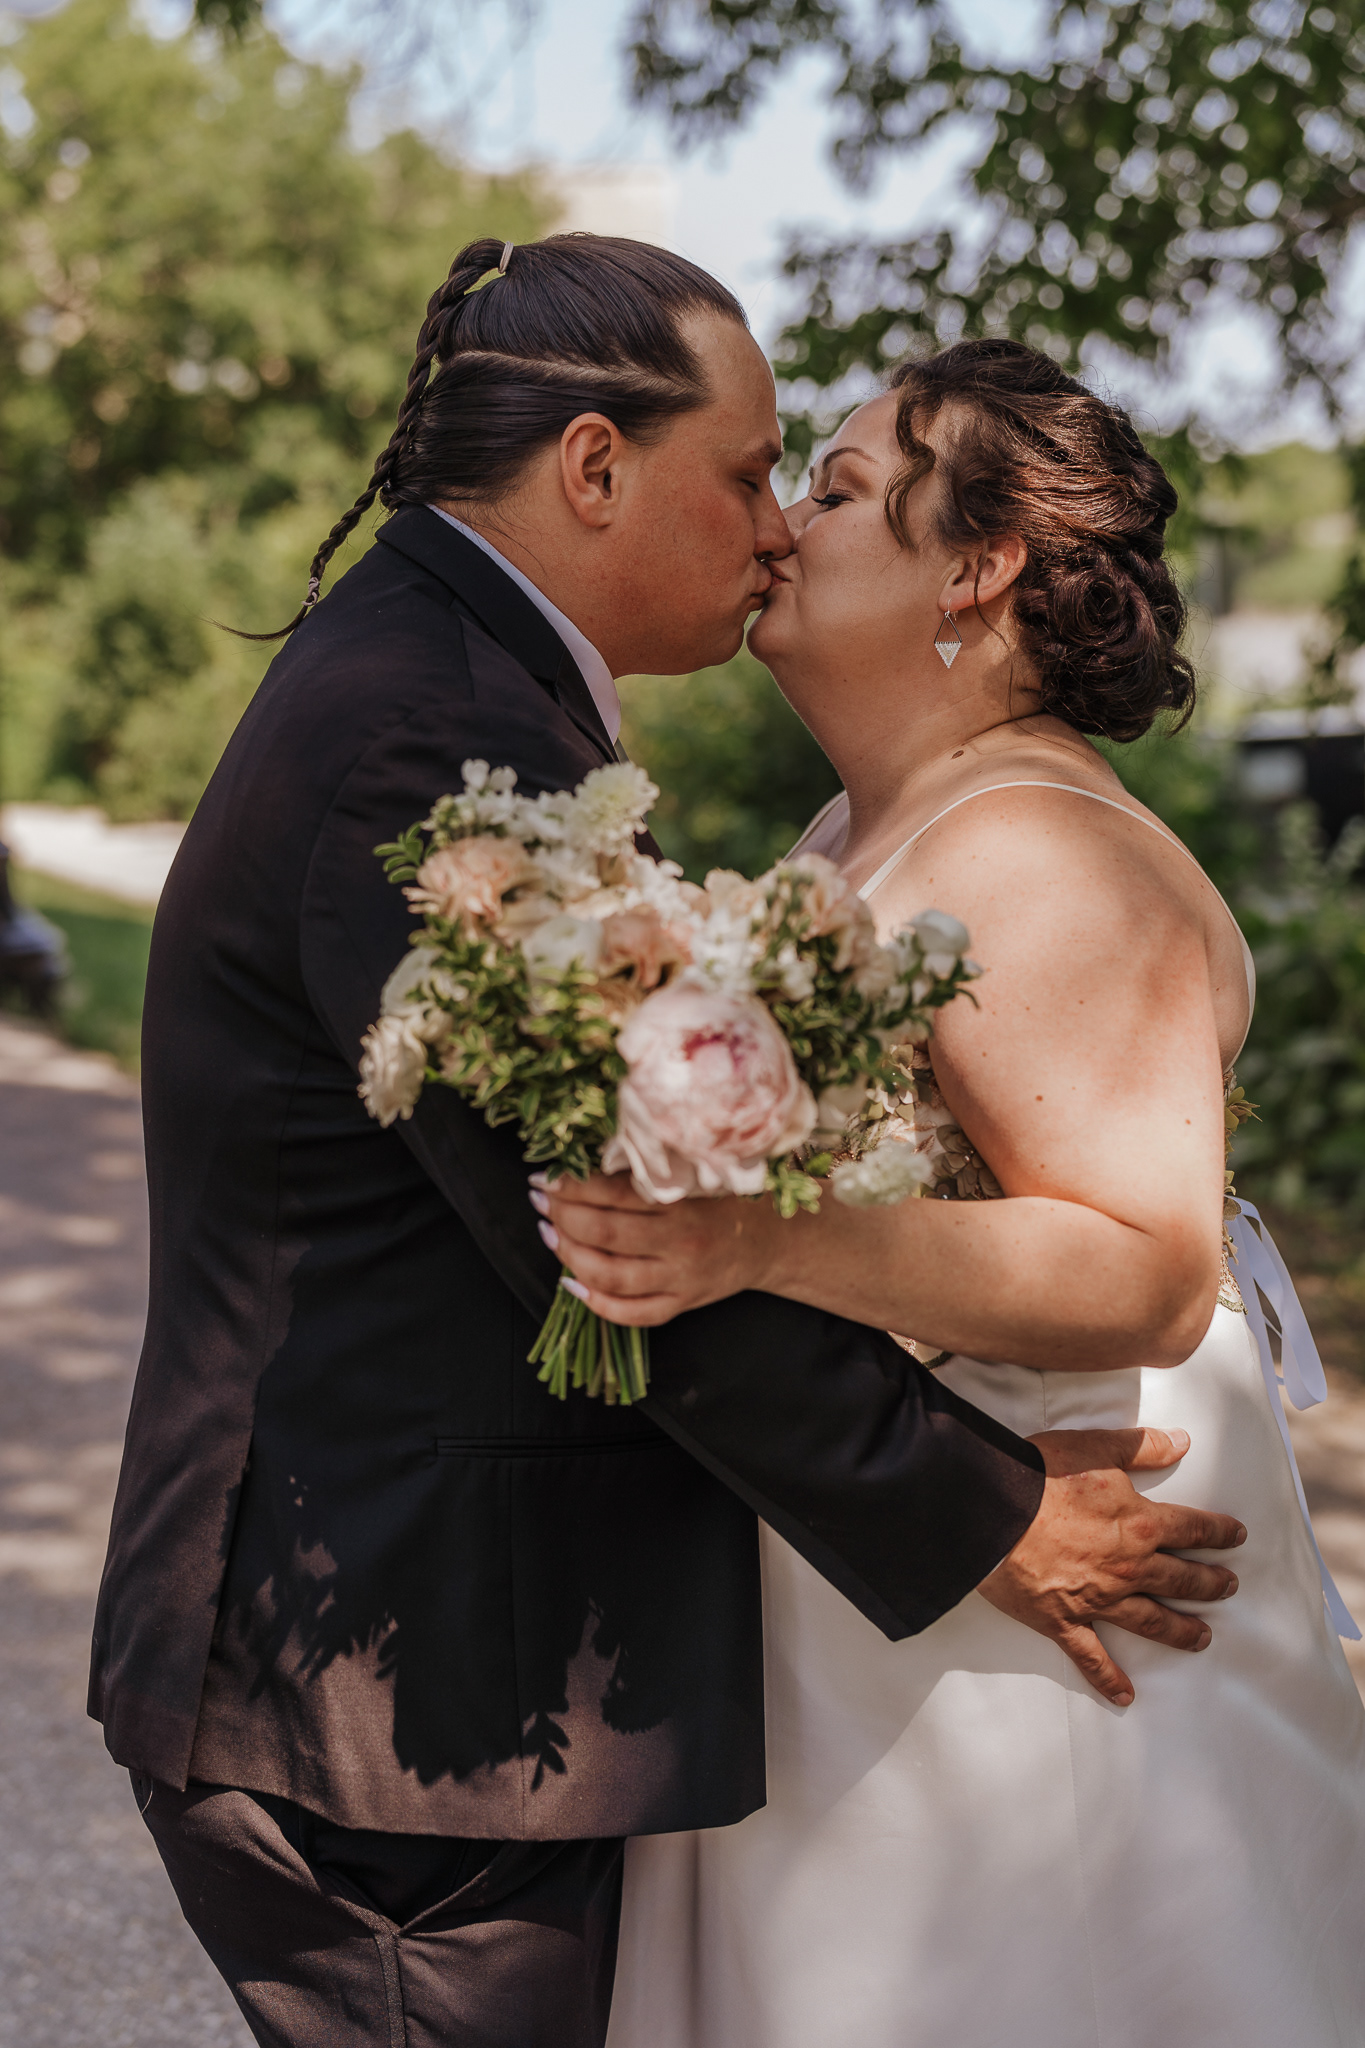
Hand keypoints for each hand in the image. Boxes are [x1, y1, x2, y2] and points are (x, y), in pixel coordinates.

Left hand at [531, 1172, 777, 1323]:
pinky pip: (632, 1314)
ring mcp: (680, 1278)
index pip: (613, 1193)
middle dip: (562, 1215)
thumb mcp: (694, 1176)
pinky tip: (571, 1283)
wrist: (769, 1241)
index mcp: (682, 1201)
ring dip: (569, 1255)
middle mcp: (680, 1241)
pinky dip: (595, 1303)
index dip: (571, 1186)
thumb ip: (650, 1172)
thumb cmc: (724, 1200)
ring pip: (610, 1275)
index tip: (546, 1177)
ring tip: (550, 1234)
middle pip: (604, 1232)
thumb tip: (587, 1160)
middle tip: (541, 1201)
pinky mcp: (681, 1304)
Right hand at [980, 1426, 1245, 1706]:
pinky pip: (1090, 1656)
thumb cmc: (1039, 1475)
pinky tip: (1125, 1695)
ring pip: (1151, 1622)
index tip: (1236, 1537)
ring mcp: (1098, 1600)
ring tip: (1202, 1639)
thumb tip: (1181, 1442)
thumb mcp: (1095, 1447)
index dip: (1218, 1533)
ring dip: (1180, 1631)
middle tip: (1229, 1588)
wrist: (990, 1510)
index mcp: (1140, 1524)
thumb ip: (1141, 1447)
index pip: (1192, 1530)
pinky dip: (1108, 1679)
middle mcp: (1128, 1568)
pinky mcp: (1064, 1621)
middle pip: (1181, 1581)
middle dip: (1209, 1585)